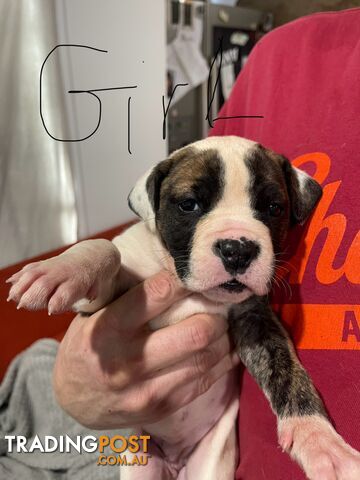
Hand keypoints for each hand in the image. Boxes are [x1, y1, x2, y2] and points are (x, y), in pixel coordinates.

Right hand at [53, 270, 238, 428]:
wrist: (73, 397)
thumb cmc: (89, 343)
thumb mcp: (94, 314)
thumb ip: (127, 295)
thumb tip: (172, 270)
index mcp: (108, 327)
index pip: (158, 294)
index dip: (184, 279)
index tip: (195, 274)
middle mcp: (127, 360)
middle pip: (194, 333)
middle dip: (215, 316)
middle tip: (218, 306)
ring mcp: (145, 389)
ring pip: (204, 359)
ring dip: (223, 339)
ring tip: (224, 326)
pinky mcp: (160, 408)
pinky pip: (203, 383)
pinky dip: (221, 363)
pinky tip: (225, 351)